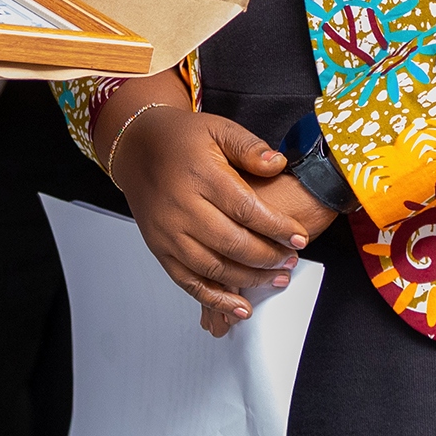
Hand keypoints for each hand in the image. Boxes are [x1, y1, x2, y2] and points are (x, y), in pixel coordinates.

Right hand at [105, 107, 310, 335]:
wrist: (136, 147)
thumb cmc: (181, 139)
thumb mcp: (218, 128)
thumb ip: (249, 147)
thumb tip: (278, 164)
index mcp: (200, 175)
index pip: (246, 209)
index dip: (276, 227)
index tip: (299, 238)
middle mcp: (181, 206)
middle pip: (232, 243)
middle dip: (268, 257)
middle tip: (291, 260)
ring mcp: (168, 231)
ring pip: (214, 267)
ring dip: (249, 279)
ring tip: (276, 278)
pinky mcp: (159, 248)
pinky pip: (188, 281)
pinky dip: (215, 299)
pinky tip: (240, 306)